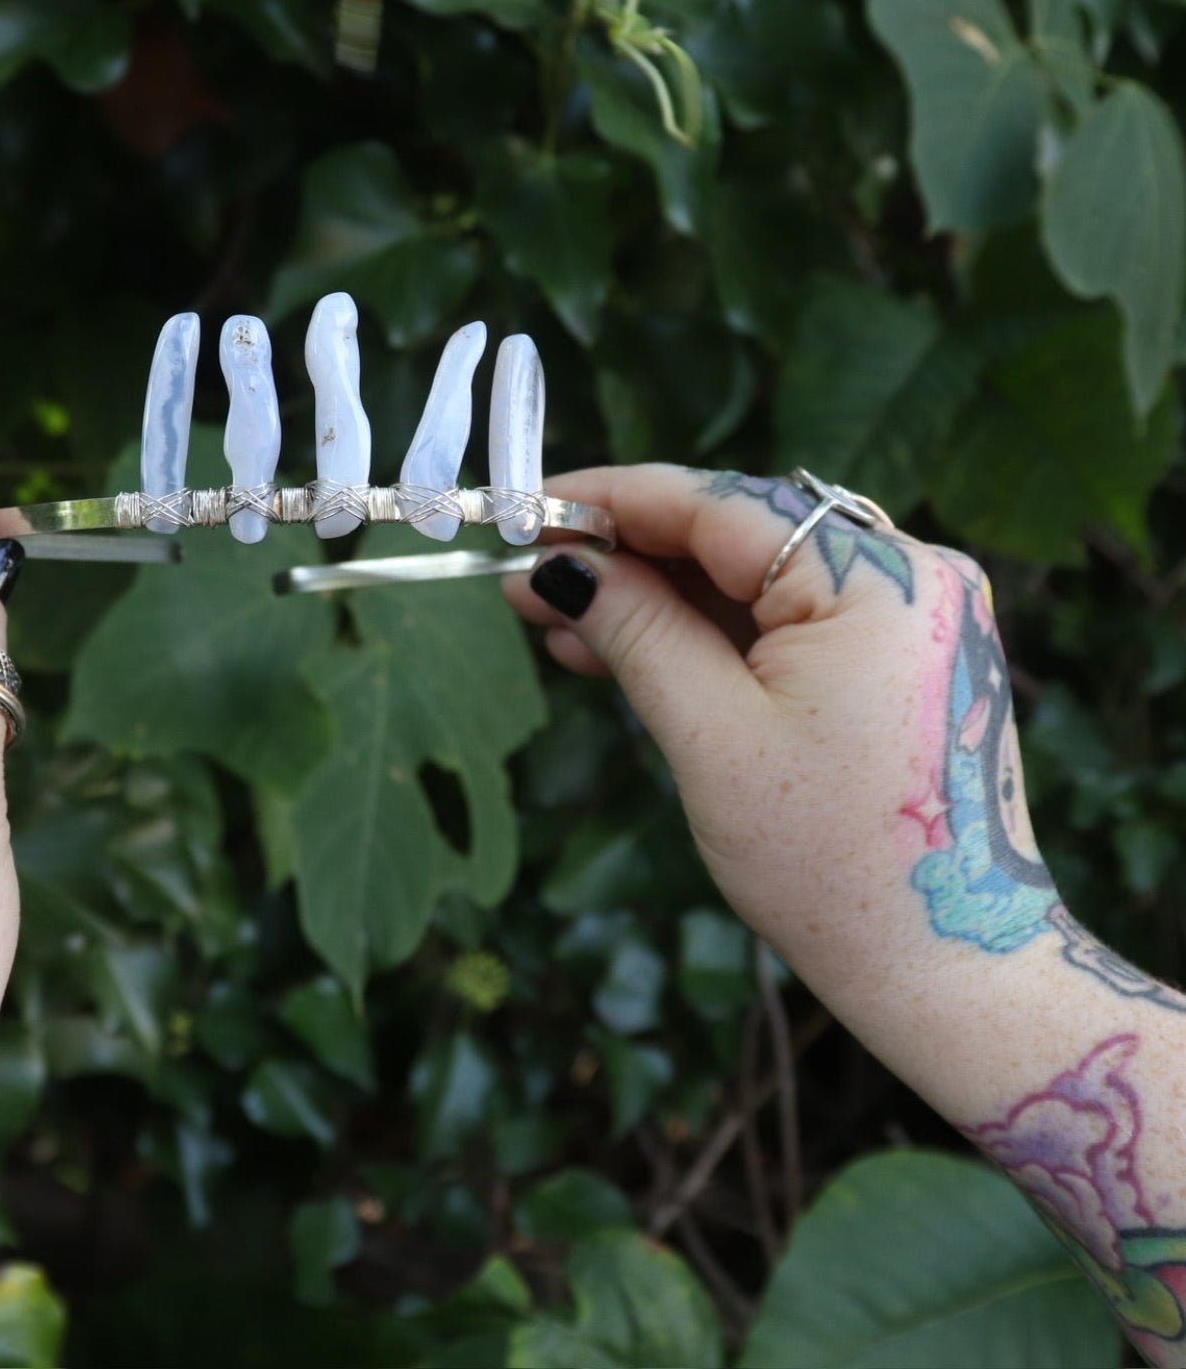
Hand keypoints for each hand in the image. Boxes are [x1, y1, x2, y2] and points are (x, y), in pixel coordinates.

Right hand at [506, 465, 1049, 1008]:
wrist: (944, 971)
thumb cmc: (833, 864)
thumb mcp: (713, 737)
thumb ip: (637, 630)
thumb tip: (560, 565)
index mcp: (877, 580)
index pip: (718, 506)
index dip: (612, 500)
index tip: (528, 505)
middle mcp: (909, 574)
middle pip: (733, 537)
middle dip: (624, 555)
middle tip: (526, 576)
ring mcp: (907, 616)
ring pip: (749, 580)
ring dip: (654, 598)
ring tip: (558, 623)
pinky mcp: (895, 657)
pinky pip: (781, 621)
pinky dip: (705, 634)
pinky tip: (623, 647)